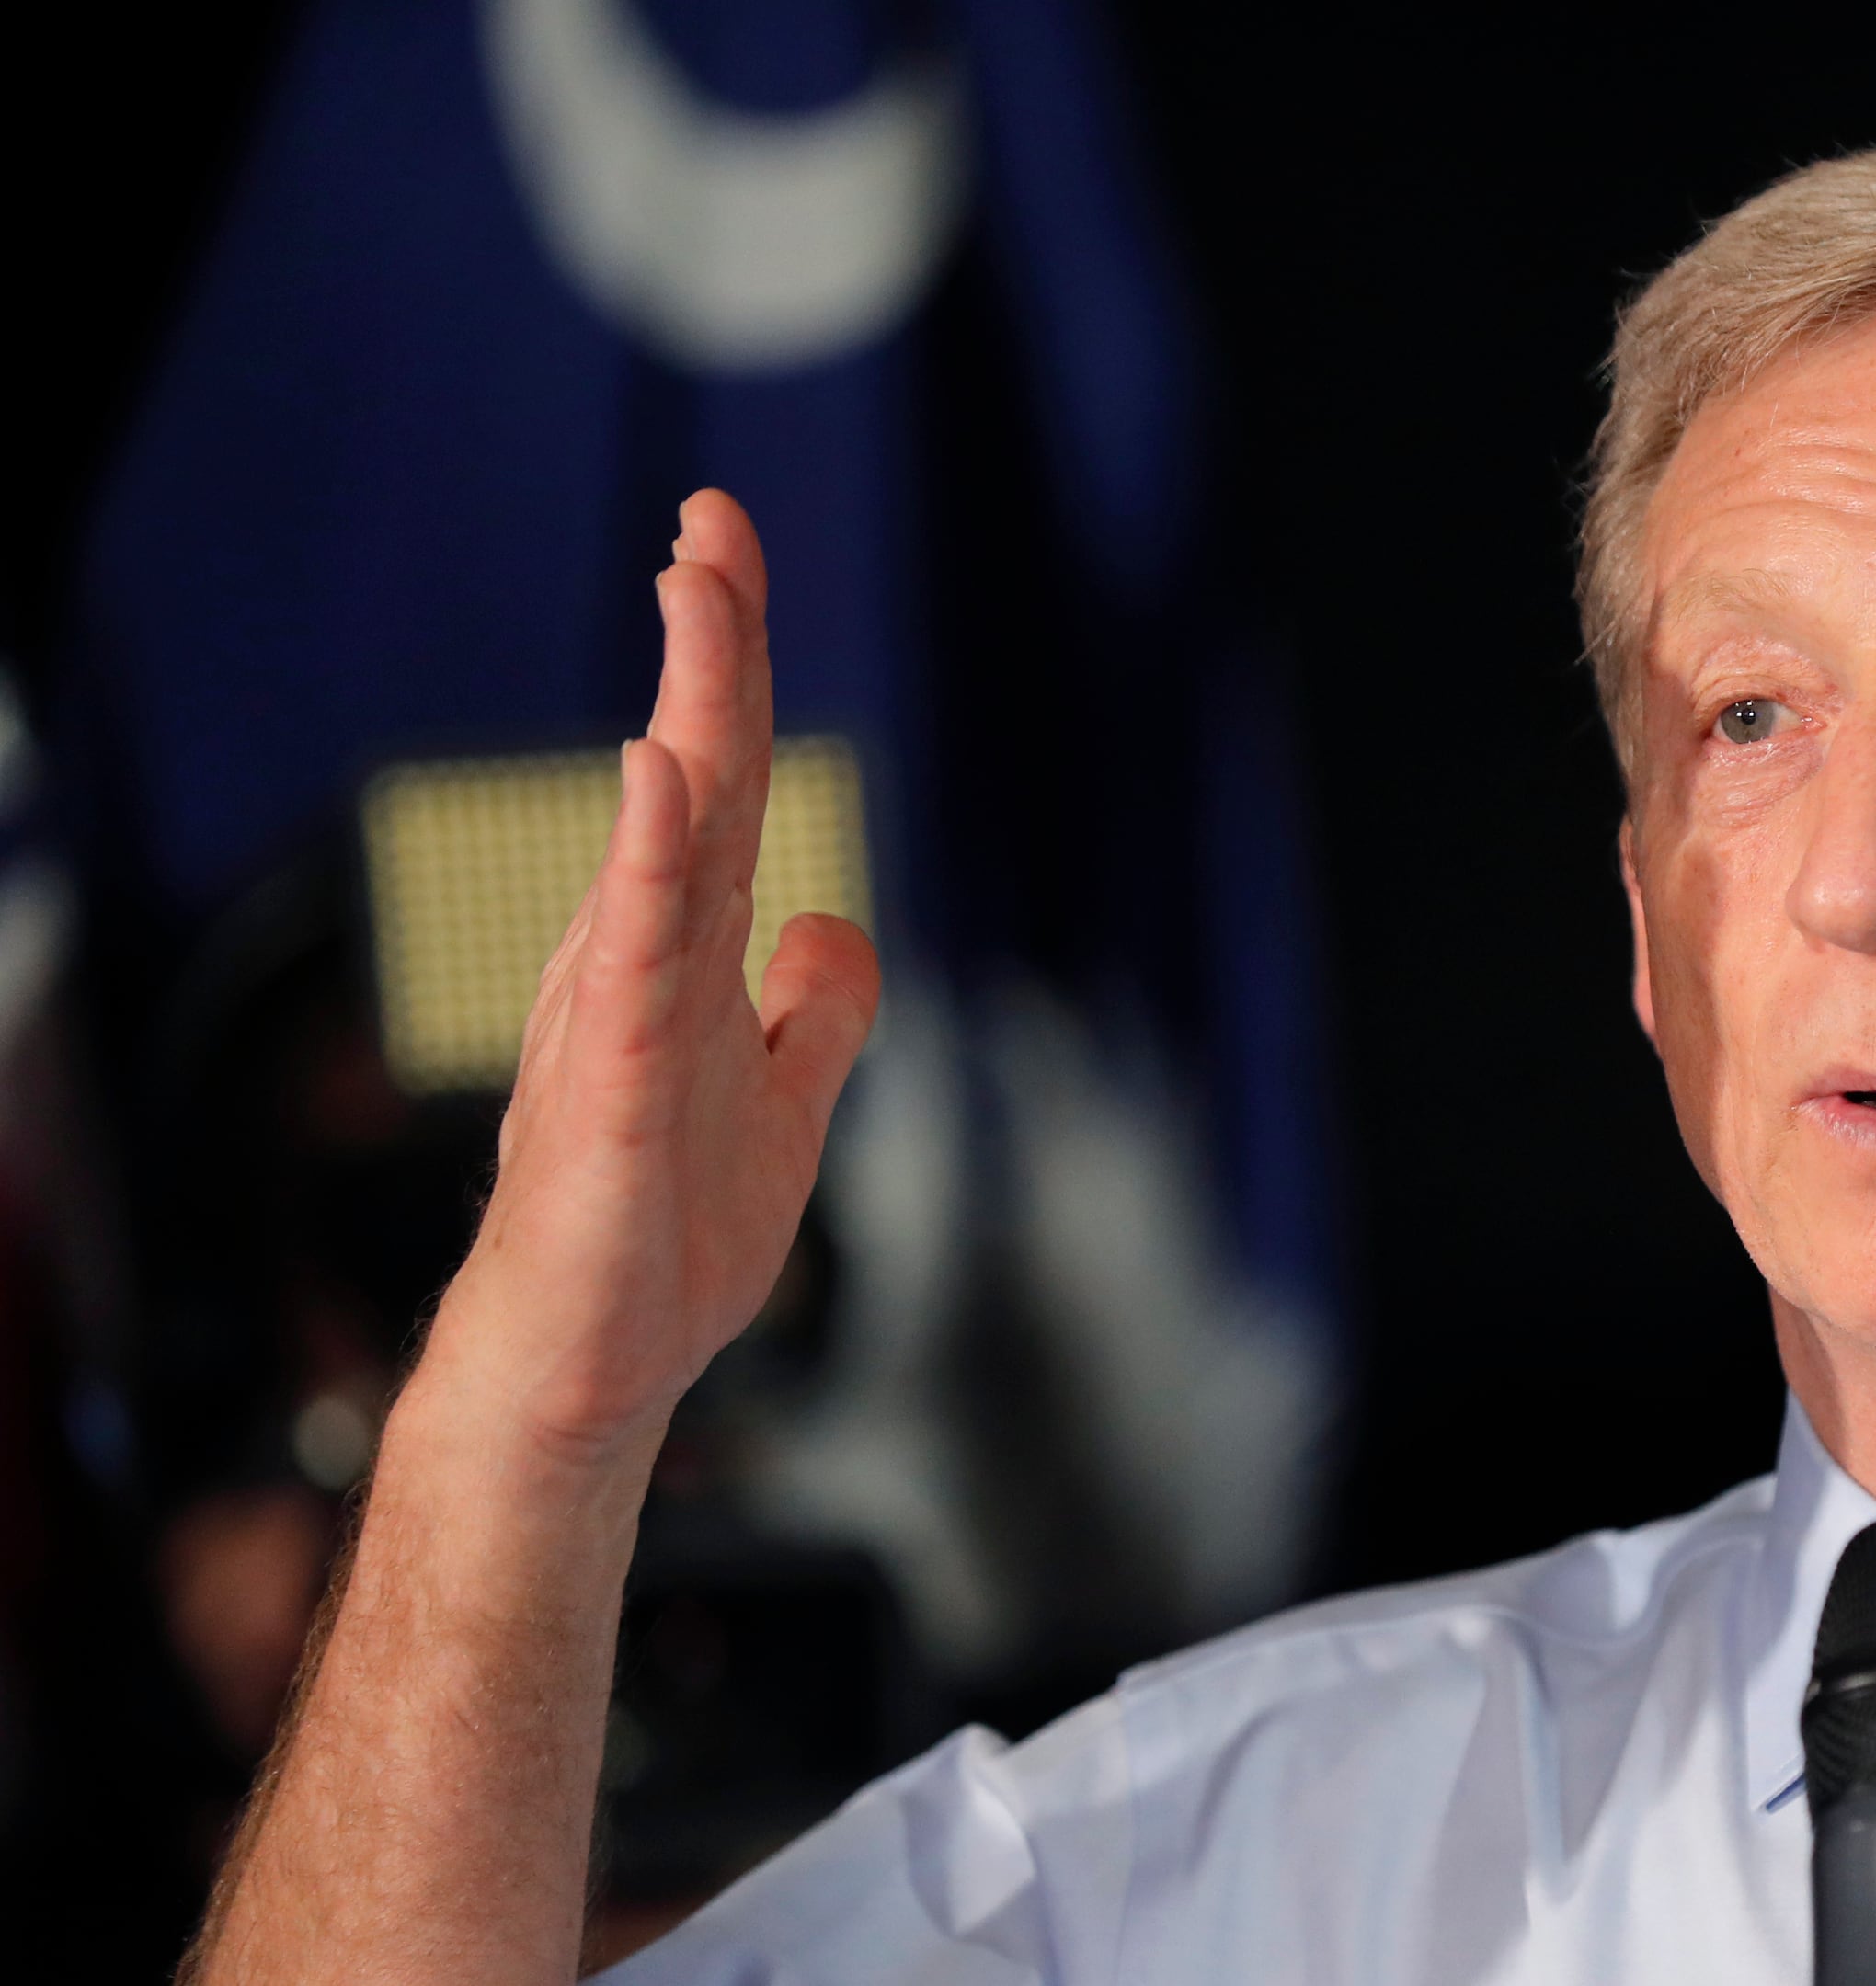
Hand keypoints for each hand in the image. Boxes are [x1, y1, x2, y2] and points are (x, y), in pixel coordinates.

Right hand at [421, 489, 878, 1460]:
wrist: (591, 1363)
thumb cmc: (664, 1240)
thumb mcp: (787, 1106)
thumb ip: (817, 1015)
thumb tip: (836, 926)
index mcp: (686, 952)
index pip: (721, 785)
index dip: (731, 671)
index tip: (725, 552)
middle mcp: (645, 958)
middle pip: (693, 776)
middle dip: (711, 643)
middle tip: (712, 521)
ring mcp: (627, 1015)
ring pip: (666, 837)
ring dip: (687, 707)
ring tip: (695, 590)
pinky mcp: (619, 1088)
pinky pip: (638, 957)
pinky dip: (647, 860)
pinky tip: (660, 772)